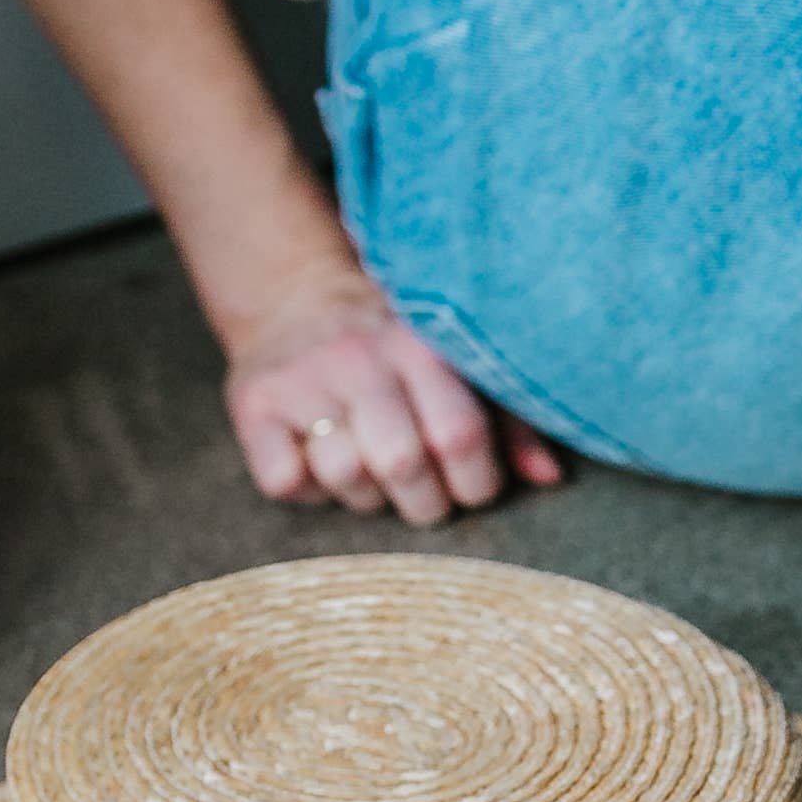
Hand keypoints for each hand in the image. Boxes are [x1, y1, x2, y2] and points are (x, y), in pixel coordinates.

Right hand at [221, 270, 568, 522]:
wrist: (297, 300)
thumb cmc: (397, 356)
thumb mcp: (458, 370)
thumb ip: (511, 423)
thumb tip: (549, 480)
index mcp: (421, 346)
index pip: (461, 435)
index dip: (476, 483)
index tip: (471, 487)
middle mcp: (359, 356)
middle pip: (402, 465)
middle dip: (423, 502)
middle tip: (422, 496)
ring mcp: (302, 377)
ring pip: (345, 477)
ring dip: (365, 496)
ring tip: (369, 470)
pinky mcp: (253, 402)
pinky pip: (285, 481)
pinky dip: (306, 489)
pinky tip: (317, 460)